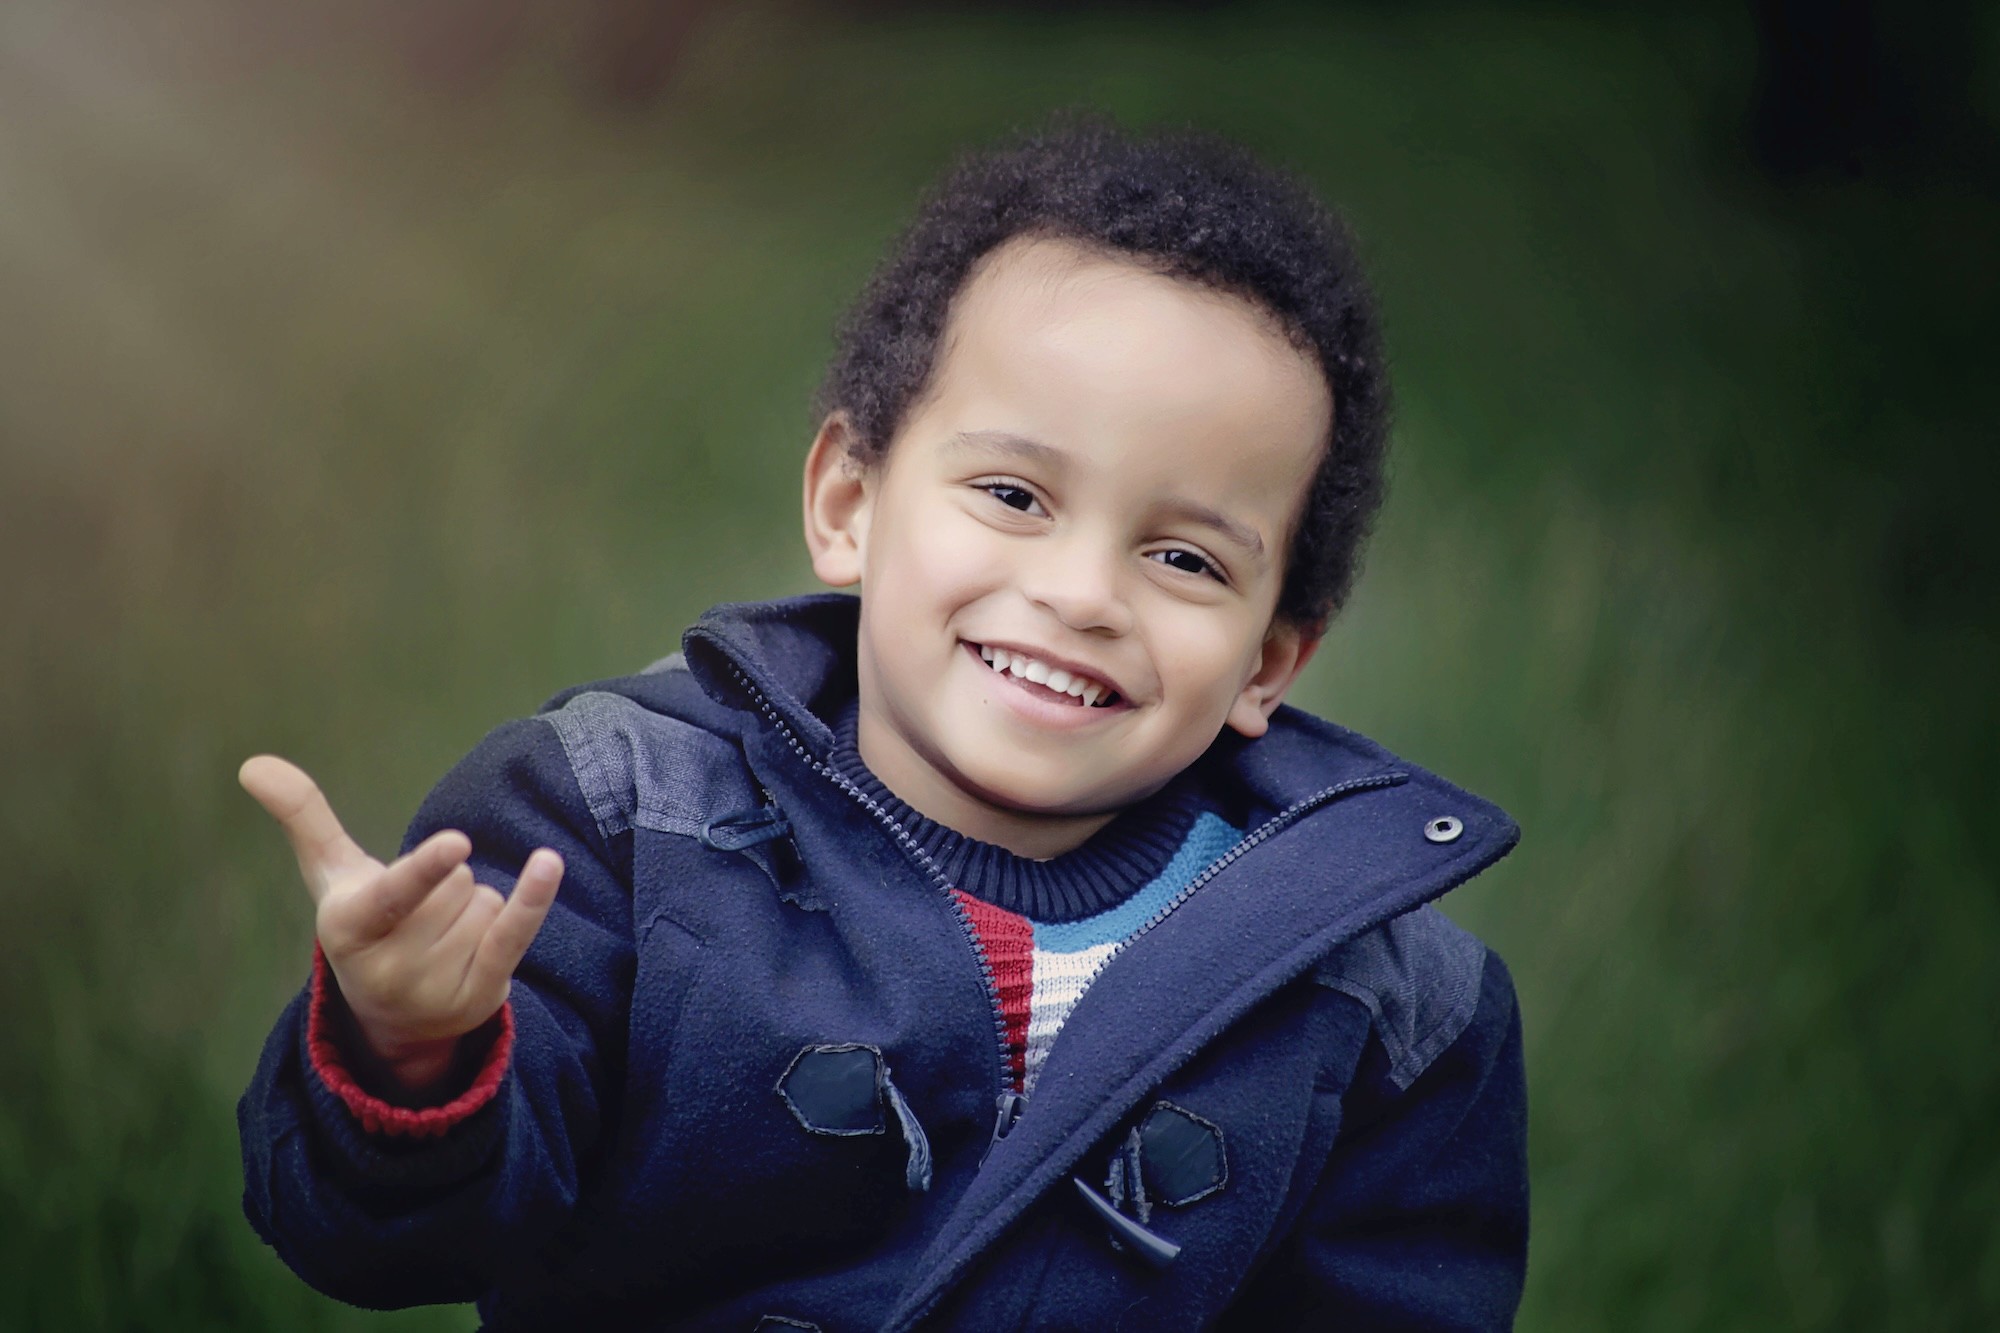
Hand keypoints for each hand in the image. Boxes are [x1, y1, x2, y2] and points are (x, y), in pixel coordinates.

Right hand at [239, 755, 563, 1093]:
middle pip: (456, 882)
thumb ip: (304, 817)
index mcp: (349, 928)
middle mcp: (390, 967)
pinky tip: (549, 863)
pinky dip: (535, 898)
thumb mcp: (332, 875)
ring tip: (444, 940)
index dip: (427, 868)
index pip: (396, 894)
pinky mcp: (481, 996)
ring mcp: (437, 987)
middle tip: (421, 917)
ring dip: (476, 906)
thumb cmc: (366, 925)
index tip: (458, 841)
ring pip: (486, 900)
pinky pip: (515, 933)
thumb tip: (252, 763)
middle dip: (449, 883)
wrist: (393, 1020)